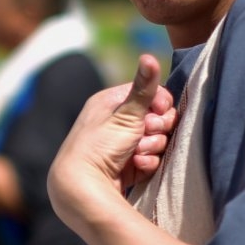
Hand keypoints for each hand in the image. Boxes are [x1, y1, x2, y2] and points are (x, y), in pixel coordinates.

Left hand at [48, 56, 176, 228]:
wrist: (83, 187)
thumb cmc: (101, 145)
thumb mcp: (126, 114)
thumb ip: (144, 88)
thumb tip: (149, 56)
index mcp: (110, 102)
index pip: (150, 94)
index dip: (161, 104)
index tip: (160, 112)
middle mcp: (115, 121)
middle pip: (157, 118)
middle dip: (156, 128)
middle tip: (146, 134)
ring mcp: (122, 144)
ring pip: (156, 140)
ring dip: (151, 147)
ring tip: (136, 153)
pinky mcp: (127, 165)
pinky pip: (150, 158)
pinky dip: (146, 162)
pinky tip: (135, 166)